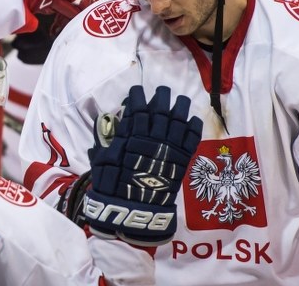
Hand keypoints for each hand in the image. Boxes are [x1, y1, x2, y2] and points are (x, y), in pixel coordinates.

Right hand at [82, 85, 202, 246]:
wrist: (136, 208)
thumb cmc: (115, 186)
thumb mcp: (104, 161)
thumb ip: (111, 142)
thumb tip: (117, 127)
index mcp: (133, 135)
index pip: (137, 108)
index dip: (138, 96)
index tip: (137, 90)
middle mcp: (153, 136)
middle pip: (161, 109)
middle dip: (162, 96)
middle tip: (162, 91)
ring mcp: (170, 146)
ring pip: (179, 119)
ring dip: (180, 107)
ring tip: (181, 100)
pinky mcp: (182, 158)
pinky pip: (191, 138)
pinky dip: (193, 127)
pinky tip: (193, 120)